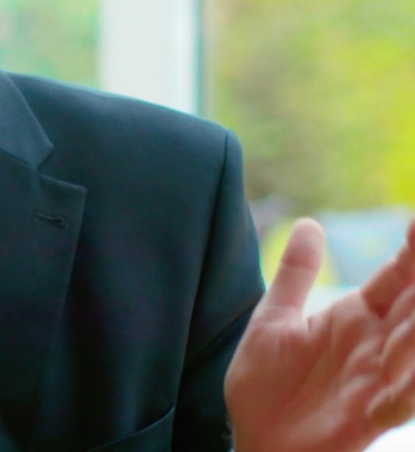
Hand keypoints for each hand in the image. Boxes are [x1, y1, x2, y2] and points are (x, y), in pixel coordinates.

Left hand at [226, 218, 414, 451]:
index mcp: (358, 316)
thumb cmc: (267, 385)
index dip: (413, 249)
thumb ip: (296, 274)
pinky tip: (395, 383)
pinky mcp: (370, 415)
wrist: (255, 440)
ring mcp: (378, 379)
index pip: (397, 276)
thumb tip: (309, 223)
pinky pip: (402, 399)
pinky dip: (405, 388)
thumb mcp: (274, 320)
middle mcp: (377, 344)